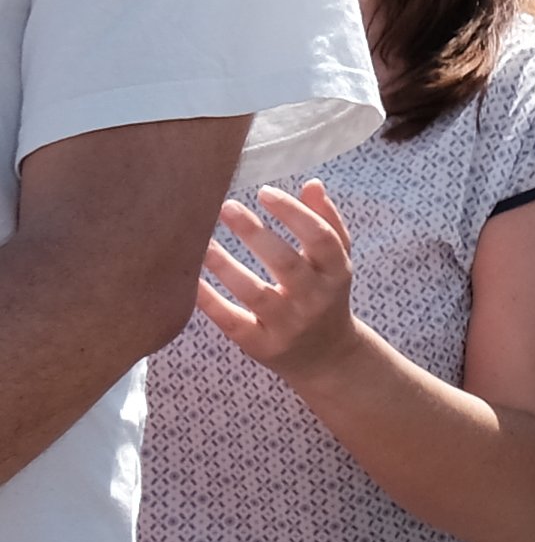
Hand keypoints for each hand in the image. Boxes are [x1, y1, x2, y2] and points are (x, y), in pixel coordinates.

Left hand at [196, 181, 366, 381]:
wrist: (327, 358)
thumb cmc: (326, 297)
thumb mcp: (336, 262)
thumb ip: (328, 223)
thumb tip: (310, 184)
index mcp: (337, 273)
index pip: (322, 238)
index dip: (295, 213)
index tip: (264, 192)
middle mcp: (316, 300)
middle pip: (287, 263)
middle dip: (255, 234)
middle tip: (225, 207)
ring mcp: (288, 325)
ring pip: (255, 293)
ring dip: (225, 265)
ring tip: (200, 241)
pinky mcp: (262, 346)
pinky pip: (231, 320)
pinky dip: (209, 300)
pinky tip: (189, 280)